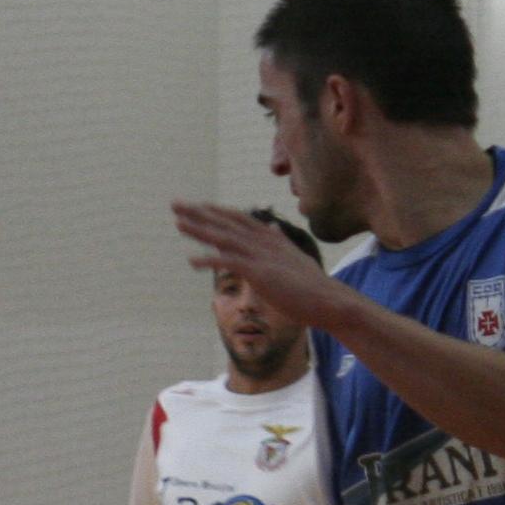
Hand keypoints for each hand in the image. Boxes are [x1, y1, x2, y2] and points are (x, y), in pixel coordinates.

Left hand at [171, 201, 347, 327]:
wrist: (329, 301)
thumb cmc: (311, 285)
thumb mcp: (293, 257)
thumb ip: (280, 242)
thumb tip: (274, 227)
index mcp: (271, 237)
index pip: (238, 218)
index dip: (216, 211)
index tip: (196, 206)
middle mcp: (265, 241)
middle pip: (226, 222)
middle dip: (199, 212)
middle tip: (175, 203)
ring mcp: (262, 255)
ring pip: (224, 237)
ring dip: (199, 229)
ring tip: (177, 222)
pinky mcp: (260, 272)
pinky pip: (229, 262)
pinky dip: (210, 260)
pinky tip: (192, 261)